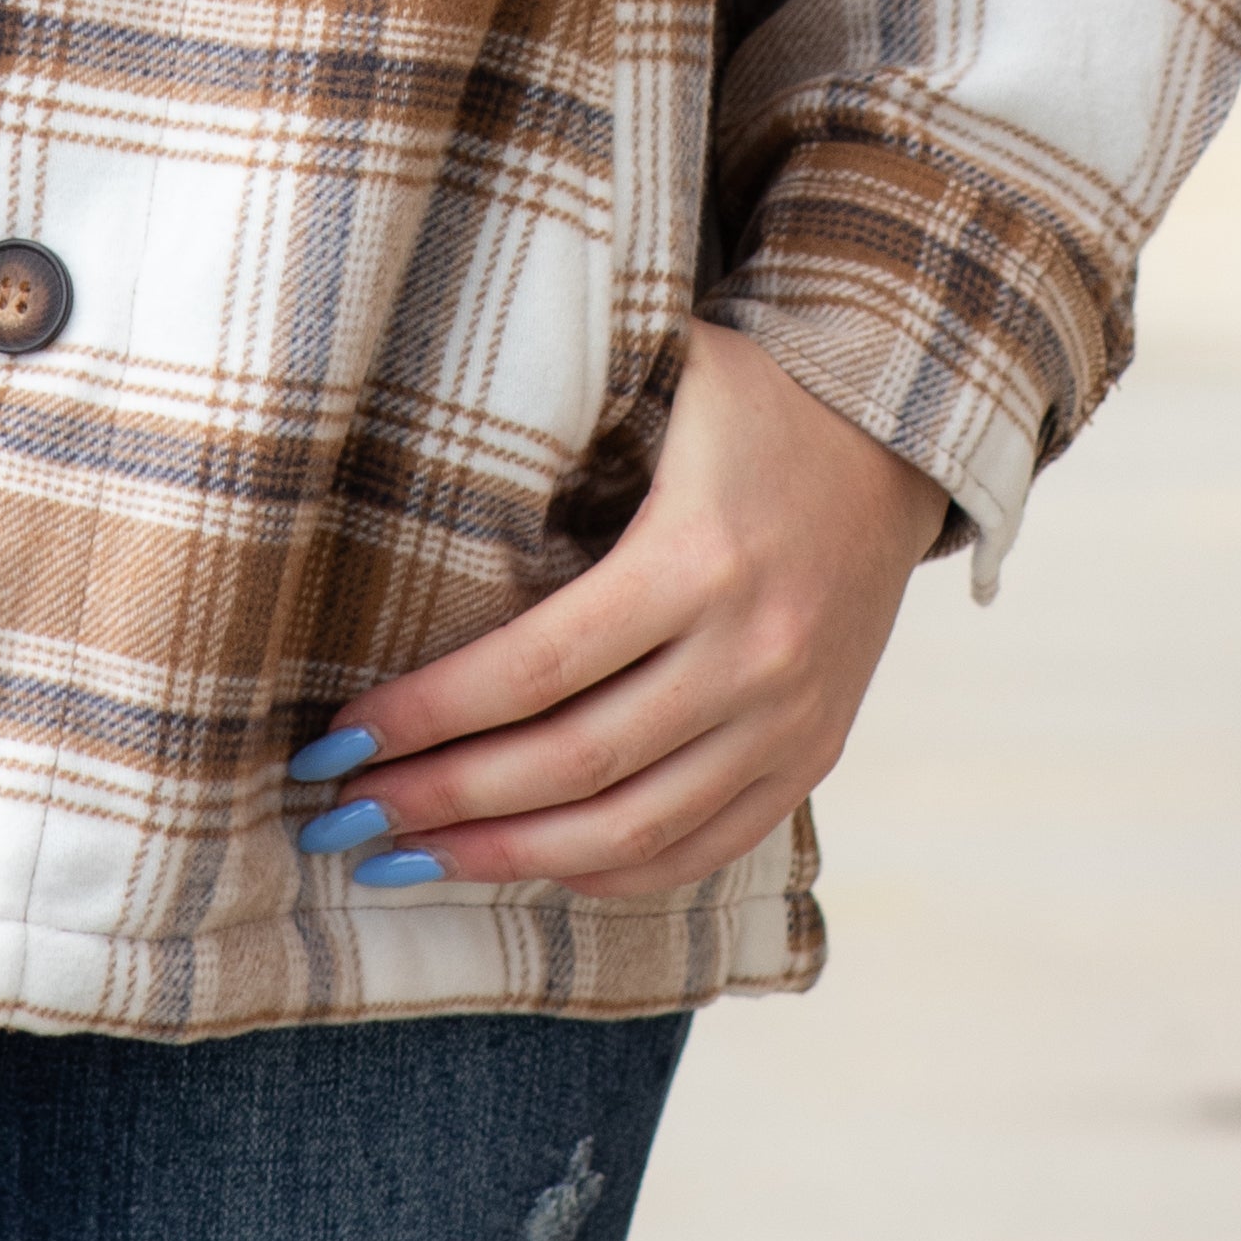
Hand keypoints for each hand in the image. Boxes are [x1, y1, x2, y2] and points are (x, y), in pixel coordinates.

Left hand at [285, 318, 947, 899]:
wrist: (902, 439)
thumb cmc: (753, 394)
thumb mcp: (666, 370)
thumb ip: (564, 410)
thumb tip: (413, 431)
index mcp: (703, 558)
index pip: (539, 666)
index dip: (431, 714)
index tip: (339, 736)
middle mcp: (756, 654)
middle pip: (574, 762)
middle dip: (443, 799)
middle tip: (339, 813)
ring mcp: (791, 721)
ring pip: (633, 827)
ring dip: (506, 856)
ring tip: (402, 858)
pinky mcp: (811, 756)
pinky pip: (699, 847)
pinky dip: (604, 870)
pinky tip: (520, 866)